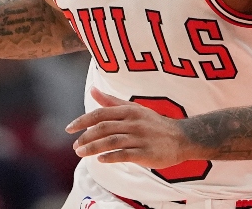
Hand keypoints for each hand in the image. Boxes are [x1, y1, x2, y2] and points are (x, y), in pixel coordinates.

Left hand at [65, 88, 189, 166]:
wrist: (181, 138)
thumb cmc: (153, 123)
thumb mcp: (134, 109)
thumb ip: (111, 101)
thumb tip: (92, 90)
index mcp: (129, 110)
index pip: (101, 113)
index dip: (83, 120)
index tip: (69, 128)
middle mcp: (134, 122)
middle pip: (104, 128)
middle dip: (86, 137)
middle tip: (75, 146)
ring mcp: (141, 137)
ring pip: (112, 141)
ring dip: (94, 148)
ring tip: (81, 154)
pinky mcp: (147, 153)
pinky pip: (125, 154)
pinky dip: (111, 157)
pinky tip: (100, 160)